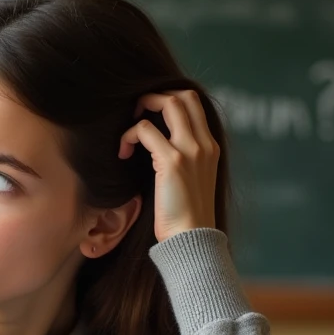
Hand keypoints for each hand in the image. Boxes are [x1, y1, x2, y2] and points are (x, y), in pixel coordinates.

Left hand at [117, 90, 219, 243]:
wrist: (192, 238)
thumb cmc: (185, 217)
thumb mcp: (191, 181)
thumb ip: (183, 159)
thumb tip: (157, 147)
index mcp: (211, 147)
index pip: (195, 103)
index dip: (170, 98)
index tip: (150, 113)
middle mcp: (204, 144)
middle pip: (184, 95)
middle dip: (156, 96)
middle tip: (136, 113)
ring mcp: (191, 150)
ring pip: (168, 104)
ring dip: (141, 110)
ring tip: (128, 134)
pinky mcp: (173, 161)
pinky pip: (144, 130)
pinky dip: (129, 136)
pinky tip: (122, 153)